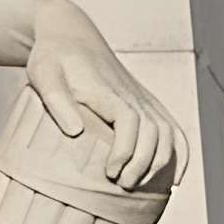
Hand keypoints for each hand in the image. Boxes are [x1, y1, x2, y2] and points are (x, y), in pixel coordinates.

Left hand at [26, 4, 187, 190]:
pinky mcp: (144, 104)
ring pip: (167, 133)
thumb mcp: (44, 74)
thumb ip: (56, 100)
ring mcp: (142, 99)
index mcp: (109, 91)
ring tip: (139, 186)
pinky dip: (179, 154)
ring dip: (161, 163)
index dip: (126, 150)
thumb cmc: (53, 57)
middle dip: (144, 164)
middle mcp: (132, 95)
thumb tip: (75, 131)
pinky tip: (174, 179)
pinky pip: (172, 129)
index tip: (111, 172)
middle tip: (123, 186)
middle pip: (154, 132)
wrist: (70, 37)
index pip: (130, 121)